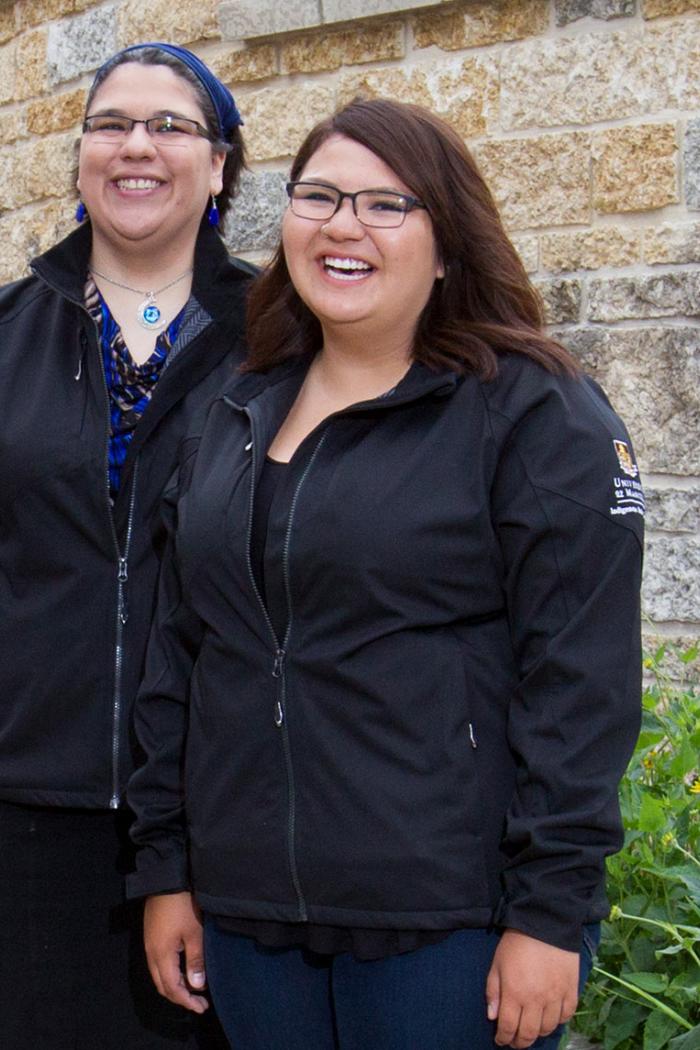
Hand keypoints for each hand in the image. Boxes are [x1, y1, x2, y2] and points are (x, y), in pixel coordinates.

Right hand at [144, 891, 208, 1013]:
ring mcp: (149, 945)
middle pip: (163, 986)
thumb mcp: (194, 933)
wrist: (165, 880)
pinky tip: (183, 971)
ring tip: (193, 990)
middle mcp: (151, 954)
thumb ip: (195, 961)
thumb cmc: (183, 906)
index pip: (172, 989)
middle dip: (180, 997)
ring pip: (159, 976)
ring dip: (175, 986)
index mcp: (161, 956)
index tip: (202, 1007)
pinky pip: (158, 965)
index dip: (187, 1001)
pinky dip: (170, 974)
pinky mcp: (151, 937)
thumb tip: (197, 986)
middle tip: (199, 1002)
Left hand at [485, 928, 578, 1047]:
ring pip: (548, 1029)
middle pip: (529, 1034)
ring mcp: (556, 997)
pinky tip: (550, 1018)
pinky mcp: (571, 991)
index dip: (503, 1038)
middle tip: (515, 1041)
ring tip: (531, 1030)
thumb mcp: (497, 964)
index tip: (500, 1040)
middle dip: (520, 1042)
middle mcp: (536, 1000)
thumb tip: (493, 1017)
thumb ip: (493, 991)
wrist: (546, 923)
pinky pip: (566, 1016)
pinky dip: (557, 1022)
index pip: (509, 1028)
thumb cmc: (516, 943)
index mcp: (515, 993)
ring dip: (538, 1033)